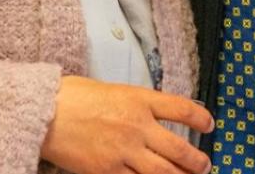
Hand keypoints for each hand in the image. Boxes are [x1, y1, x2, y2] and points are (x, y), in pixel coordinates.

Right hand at [40, 76, 212, 173]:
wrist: (45, 112)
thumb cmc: (73, 96)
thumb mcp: (113, 90)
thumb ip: (137, 104)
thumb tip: (156, 116)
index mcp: (140, 99)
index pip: (182, 108)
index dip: (201, 118)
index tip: (209, 125)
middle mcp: (138, 125)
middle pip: (179, 148)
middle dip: (197, 161)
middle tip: (204, 166)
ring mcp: (124, 150)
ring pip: (164, 172)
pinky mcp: (108, 170)